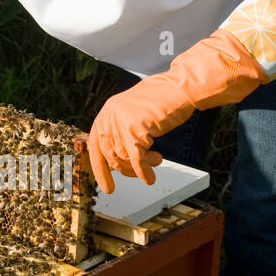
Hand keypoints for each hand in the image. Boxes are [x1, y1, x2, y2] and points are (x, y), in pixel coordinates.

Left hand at [88, 31, 269, 192]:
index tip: (107, 187)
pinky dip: (144, 172)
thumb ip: (122, 131)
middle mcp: (110, 116)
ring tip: (156, 160)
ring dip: (141, 166)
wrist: (180, 88)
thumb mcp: (134, 113)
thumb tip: (118, 161)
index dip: (100, 169)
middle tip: (140, 172)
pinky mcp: (136, 131)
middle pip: (109, 156)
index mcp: (107, 112)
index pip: (95, 146)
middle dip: (125, 169)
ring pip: (123, 160)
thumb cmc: (163, 100)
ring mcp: (121, 123)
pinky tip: (150, 177)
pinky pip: (137, 161)